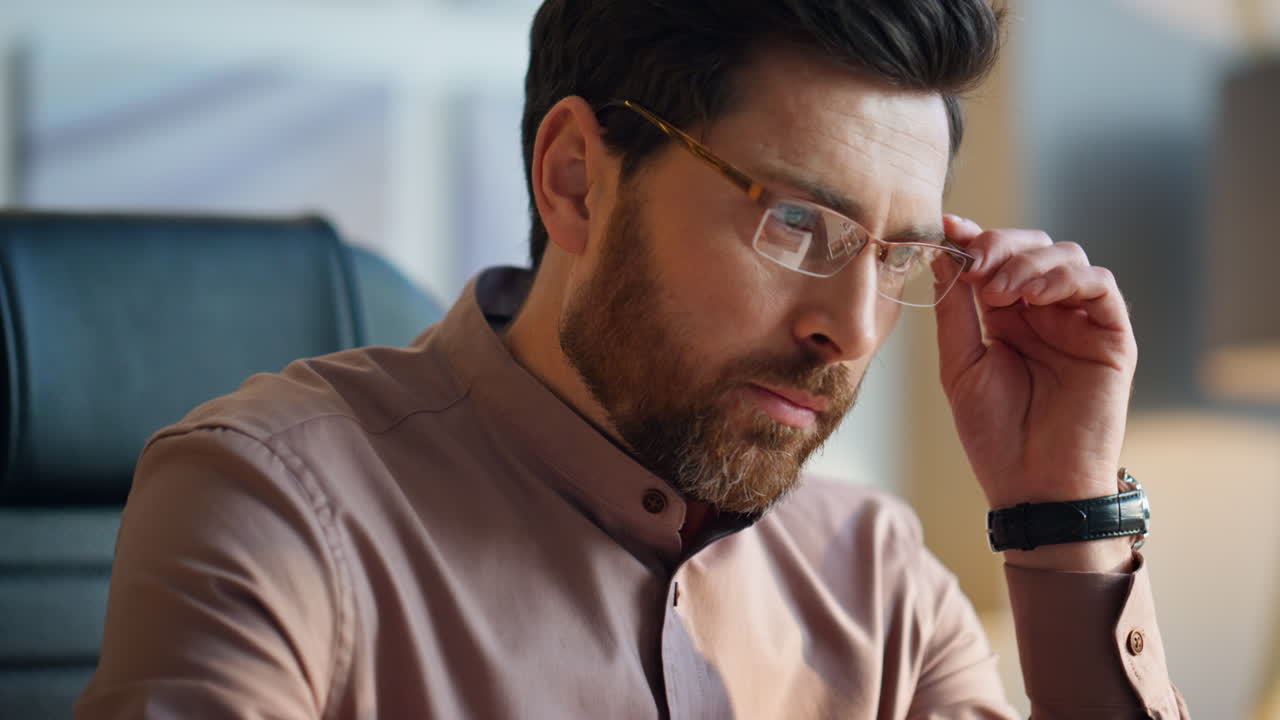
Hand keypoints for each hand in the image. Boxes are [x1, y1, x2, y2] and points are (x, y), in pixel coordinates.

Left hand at [934, 216, 1137, 569]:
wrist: (1033, 485)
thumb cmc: (994, 433)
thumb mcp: (960, 364)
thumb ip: (954, 309)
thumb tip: (943, 251)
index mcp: (1005, 316)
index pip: (997, 258)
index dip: (975, 238)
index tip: (949, 227)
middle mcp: (1045, 312)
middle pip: (1033, 246)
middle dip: (1001, 246)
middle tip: (976, 265)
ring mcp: (1079, 321)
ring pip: (1066, 257)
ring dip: (1030, 261)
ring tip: (1000, 289)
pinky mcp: (1111, 337)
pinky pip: (1099, 286)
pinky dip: (1067, 279)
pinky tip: (1035, 296)